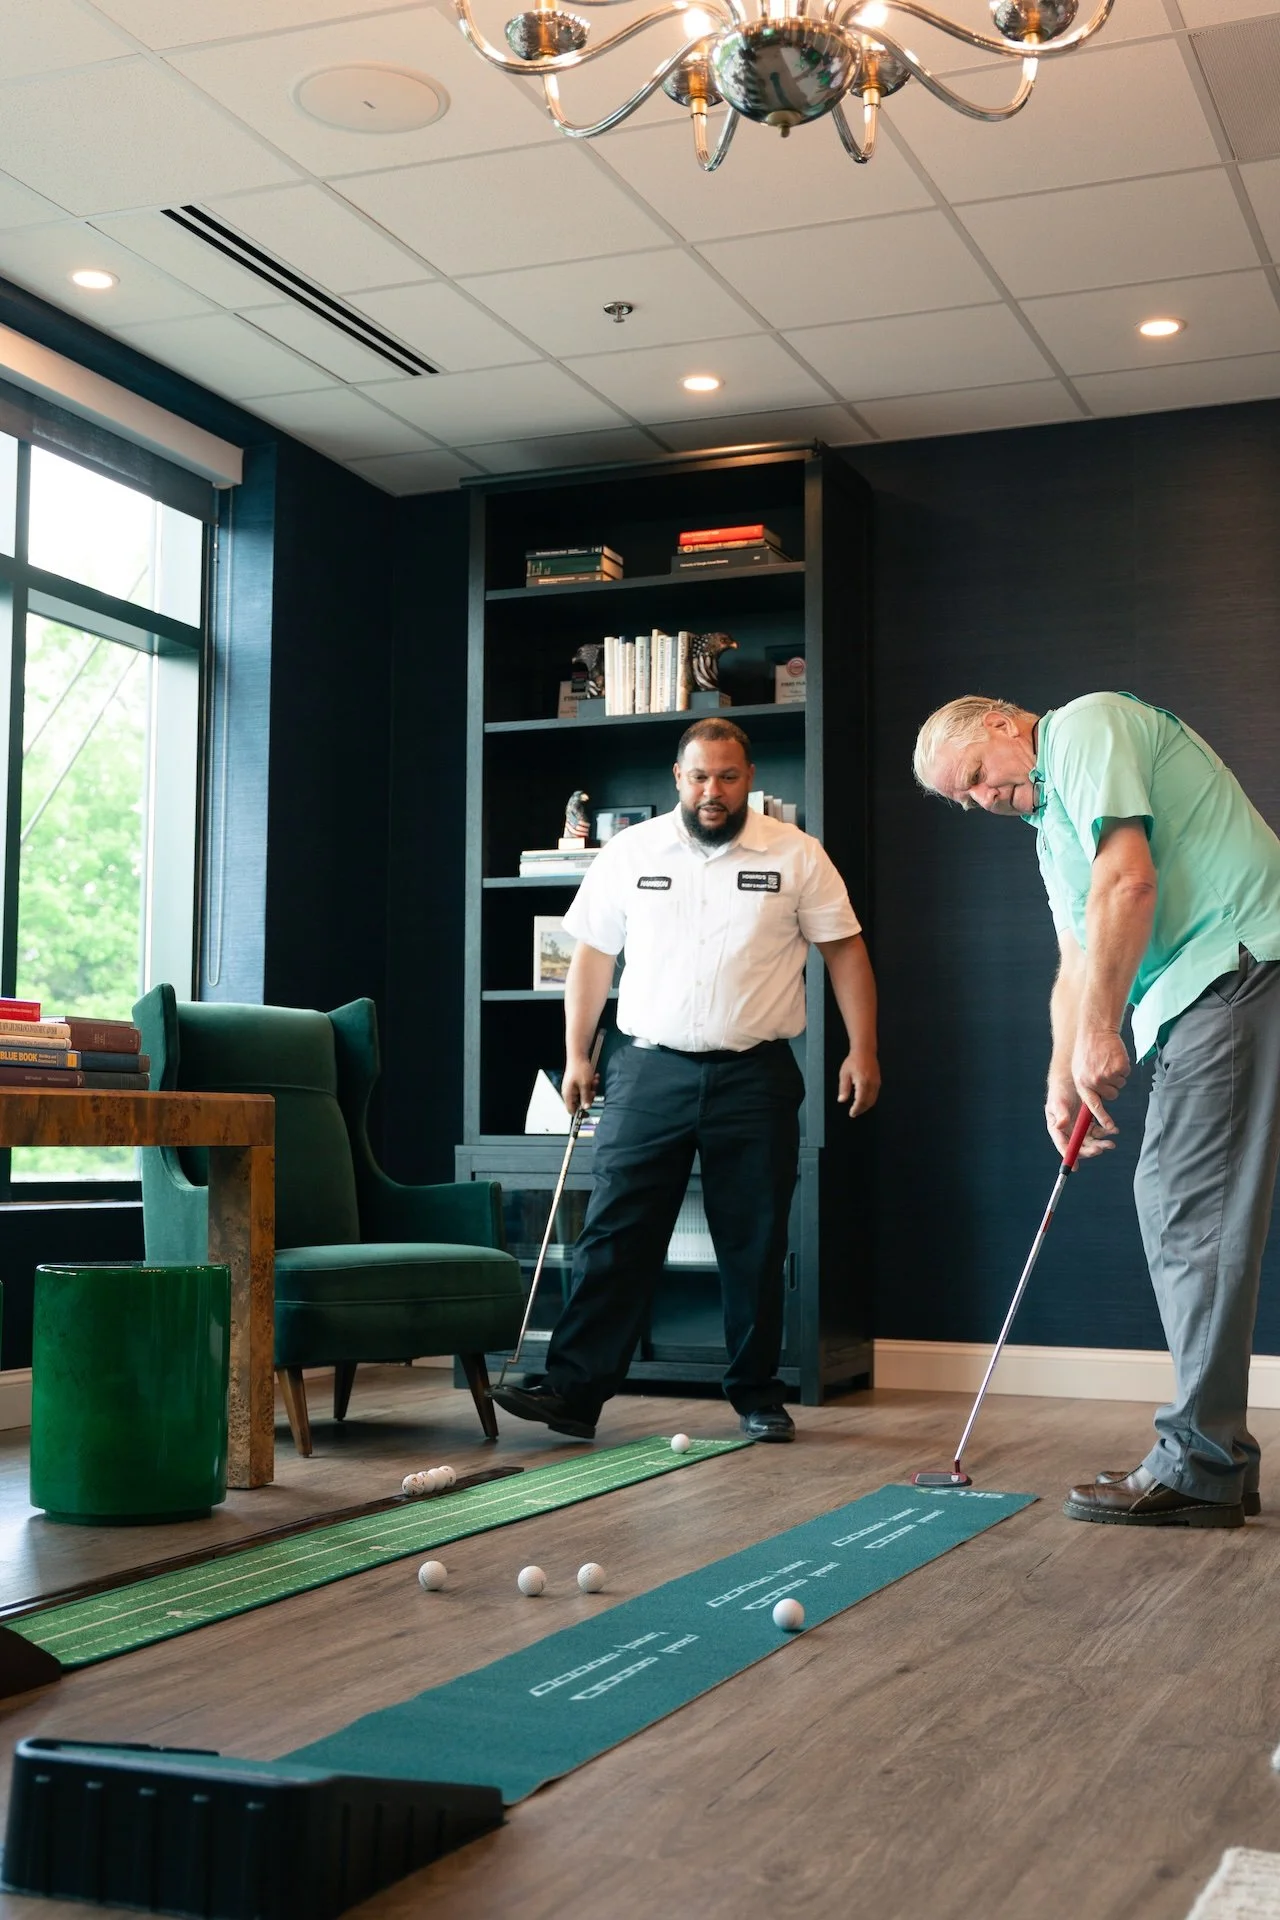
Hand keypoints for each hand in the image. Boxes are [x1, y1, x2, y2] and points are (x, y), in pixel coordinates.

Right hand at [562, 1054, 598, 1116]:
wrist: (578, 1055)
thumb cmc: (580, 1068)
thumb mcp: (585, 1085)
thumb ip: (586, 1097)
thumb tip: (586, 1108)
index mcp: (568, 1094)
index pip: (571, 1110)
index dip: (579, 1112)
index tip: (588, 1110)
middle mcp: (569, 1092)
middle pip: (580, 1102)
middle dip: (588, 1097)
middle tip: (593, 1090)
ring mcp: (573, 1087)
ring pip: (584, 1094)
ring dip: (591, 1089)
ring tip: (593, 1081)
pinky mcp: (577, 1082)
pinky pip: (585, 1087)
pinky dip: (590, 1084)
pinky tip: (593, 1077)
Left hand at [838, 1050, 879, 1117]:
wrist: (865, 1051)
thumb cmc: (853, 1061)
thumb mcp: (844, 1074)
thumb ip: (843, 1088)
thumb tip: (841, 1100)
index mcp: (862, 1082)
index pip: (860, 1100)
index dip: (856, 1108)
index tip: (852, 1113)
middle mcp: (871, 1084)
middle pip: (868, 1102)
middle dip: (861, 1109)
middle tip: (854, 1113)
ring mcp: (876, 1083)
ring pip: (873, 1099)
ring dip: (866, 1106)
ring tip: (858, 1109)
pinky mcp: (878, 1081)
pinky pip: (875, 1094)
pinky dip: (870, 1101)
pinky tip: (864, 1101)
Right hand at [1044, 1069, 1107, 1157]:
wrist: (1072, 1078)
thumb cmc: (1061, 1090)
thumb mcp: (1059, 1101)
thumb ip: (1061, 1114)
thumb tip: (1060, 1126)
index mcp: (1057, 1128)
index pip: (1063, 1145)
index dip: (1069, 1156)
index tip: (1076, 1167)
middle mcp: (1068, 1131)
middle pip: (1079, 1146)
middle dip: (1091, 1150)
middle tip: (1101, 1149)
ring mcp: (1079, 1127)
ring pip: (1091, 1141)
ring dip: (1101, 1144)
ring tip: (1111, 1143)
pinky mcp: (1089, 1122)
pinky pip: (1098, 1132)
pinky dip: (1106, 1132)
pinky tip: (1114, 1130)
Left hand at [1070, 1026, 1129, 1145]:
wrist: (1095, 1030)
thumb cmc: (1087, 1050)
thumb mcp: (1079, 1070)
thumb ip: (1086, 1086)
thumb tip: (1094, 1104)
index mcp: (1082, 1083)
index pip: (1093, 1106)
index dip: (1102, 1117)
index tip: (1110, 1127)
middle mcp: (1094, 1081)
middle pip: (1111, 1095)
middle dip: (1111, 1086)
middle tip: (1105, 1070)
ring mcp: (1107, 1074)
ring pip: (1120, 1085)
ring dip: (1117, 1075)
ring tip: (1107, 1061)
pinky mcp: (1119, 1067)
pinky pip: (1126, 1074)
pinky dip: (1123, 1067)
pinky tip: (1114, 1057)